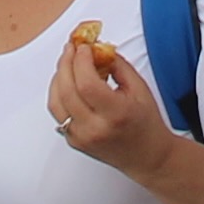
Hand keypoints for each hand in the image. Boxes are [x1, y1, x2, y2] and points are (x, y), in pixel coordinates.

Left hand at [46, 27, 174, 173]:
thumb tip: (96, 47)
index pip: (87, 83)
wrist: (148, 156)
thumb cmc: (147, 123)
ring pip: (55, 102)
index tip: (84, 47)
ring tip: (67, 63)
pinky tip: (69, 83)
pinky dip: (59, 93)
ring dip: (58, 77)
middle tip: (71, 49)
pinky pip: (58, 113)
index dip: (81, 60)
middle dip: (66, 63)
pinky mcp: (73, 142)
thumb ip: (117, 64)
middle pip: (67, 90)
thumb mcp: (140, 88)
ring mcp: (81, 137)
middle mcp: (95, 128)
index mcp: (116, 114)